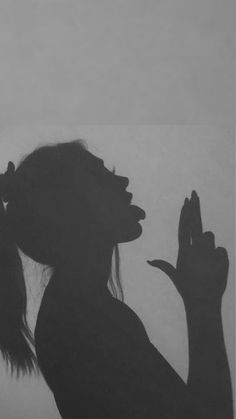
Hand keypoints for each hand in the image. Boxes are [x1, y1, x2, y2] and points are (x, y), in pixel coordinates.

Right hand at [147, 191, 228, 305]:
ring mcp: (209, 252)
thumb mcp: (175, 276)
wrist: (203, 301)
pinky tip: (214, 268)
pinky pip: (221, 250)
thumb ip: (163, 266)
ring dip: (208, 244)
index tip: (186, 202)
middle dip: (194, 206)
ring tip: (205, 262)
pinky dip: (219, 256)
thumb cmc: (187, 288)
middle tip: (194, 193)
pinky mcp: (221, 257)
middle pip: (195, 222)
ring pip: (210, 237)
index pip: (184, 228)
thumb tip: (148, 261)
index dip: (185, 213)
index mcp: (184, 251)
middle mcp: (195, 248)